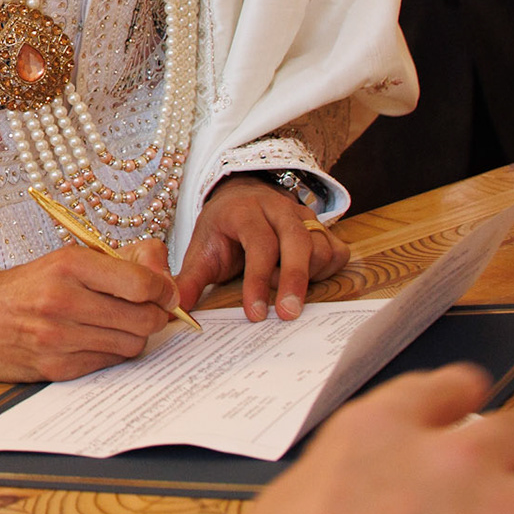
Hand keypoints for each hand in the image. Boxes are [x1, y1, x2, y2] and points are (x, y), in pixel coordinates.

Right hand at [0, 240, 178, 381]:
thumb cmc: (31, 285)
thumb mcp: (71, 258)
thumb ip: (123, 261)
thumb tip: (165, 277)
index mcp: (69, 265)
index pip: (140, 284)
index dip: (164, 291)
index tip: (166, 293)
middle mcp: (62, 300)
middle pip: (142, 319)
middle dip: (155, 316)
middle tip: (150, 312)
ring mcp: (58, 338)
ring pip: (131, 344)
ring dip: (135, 336)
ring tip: (120, 325)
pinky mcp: (55, 368)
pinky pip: (108, 363)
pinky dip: (112, 353)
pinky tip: (98, 340)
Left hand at [174, 176, 348, 319]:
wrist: (241, 198)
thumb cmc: (222, 230)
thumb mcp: (201, 251)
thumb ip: (189, 280)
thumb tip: (177, 308)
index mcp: (244, 211)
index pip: (258, 244)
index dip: (258, 280)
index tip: (255, 315)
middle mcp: (278, 208)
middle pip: (296, 241)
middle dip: (294, 280)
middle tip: (288, 315)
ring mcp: (303, 216)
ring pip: (318, 246)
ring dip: (306, 276)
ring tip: (282, 288)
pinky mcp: (322, 227)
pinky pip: (336, 251)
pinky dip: (326, 271)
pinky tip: (306, 280)